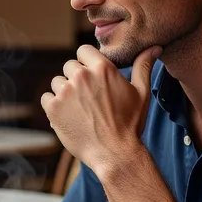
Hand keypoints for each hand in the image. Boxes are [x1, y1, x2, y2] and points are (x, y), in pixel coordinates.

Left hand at [40, 45, 160, 178]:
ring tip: (80, 108)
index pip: (83, 50)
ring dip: (65, 92)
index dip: (87, 62)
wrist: (114, 154)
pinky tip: (68, 116)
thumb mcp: (141, 93)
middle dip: (77, 78)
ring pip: (57, 82)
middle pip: (70, 66)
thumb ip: (143, 66)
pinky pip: (47, 98)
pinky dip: (54, 105)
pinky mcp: (53, 108)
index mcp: (102, 68)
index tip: (92, 75)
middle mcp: (81, 76)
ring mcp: (65, 92)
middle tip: (88, 97)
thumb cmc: (130, 124)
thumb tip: (154, 47)